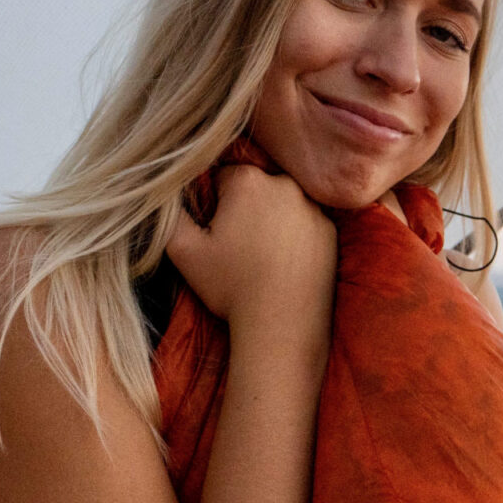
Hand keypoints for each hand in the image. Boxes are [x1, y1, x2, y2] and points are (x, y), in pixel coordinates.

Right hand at [165, 164, 335, 334]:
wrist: (281, 325)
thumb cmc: (230, 286)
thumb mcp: (182, 251)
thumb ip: (172, 214)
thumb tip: (171, 195)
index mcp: (248, 181)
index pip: (223, 178)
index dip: (216, 207)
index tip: (218, 235)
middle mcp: (285, 185)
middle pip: (256, 188)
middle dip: (245, 210)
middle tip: (240, 248)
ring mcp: (313, 208)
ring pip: (282, 205)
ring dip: (271, 221)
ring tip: (263, 258)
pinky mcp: (330, 231)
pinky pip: (305, 223)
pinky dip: (295, 236)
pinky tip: (285, 263)